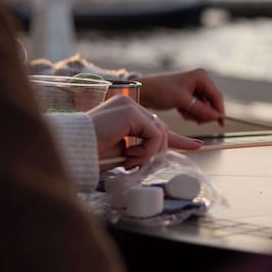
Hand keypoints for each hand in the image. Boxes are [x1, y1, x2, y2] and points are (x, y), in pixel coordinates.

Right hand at [88, 95, 203, 168]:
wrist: (73, 151)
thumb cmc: (90, 155)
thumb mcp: (122, 153)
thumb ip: (141, 149)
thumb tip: (161, 154)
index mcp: (125, 115)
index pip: (156, 126)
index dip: (177, 139)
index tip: (198, 146)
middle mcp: (128, 106)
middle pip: (161, 130)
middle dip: (156, 152)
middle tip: (137, 166)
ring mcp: (129, 106)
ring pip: (160, 132)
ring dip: (149, 153)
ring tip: (129, 162)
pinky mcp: (130, 112)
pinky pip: (154, 134)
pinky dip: (146, 150)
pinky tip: (128, 154)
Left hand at [138, 68, 224, 125]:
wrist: (144, 92)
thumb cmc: (161, 90)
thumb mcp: (182, 101)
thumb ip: (201, 109)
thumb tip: (217, 117)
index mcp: (201, 76)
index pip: (216, 95)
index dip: (219, 110)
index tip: (220, 123)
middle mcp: (200, 81)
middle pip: (212, 102)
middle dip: (205, 113)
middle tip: (197, 122)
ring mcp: (195, 88)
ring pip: (205, 107)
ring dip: (196, 114)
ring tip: (184, 115)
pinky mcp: (189, 96)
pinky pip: (197, 108)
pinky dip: (191, 113)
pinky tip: (182, 113)